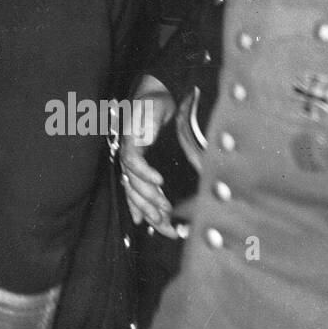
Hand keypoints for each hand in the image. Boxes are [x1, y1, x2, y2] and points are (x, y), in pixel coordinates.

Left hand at [121, 74, 179, 238]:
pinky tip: (159, 182)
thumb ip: (186, 175)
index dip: (157, 220)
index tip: (172, 233)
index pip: (145, 202)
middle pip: (136, 197)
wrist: (159, 95)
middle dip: (152, 215)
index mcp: (140, 172)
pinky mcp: (128, 139)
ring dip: (148, 197)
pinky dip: (145, 172)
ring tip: (164, 208)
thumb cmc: (168, 124)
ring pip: (132, 182)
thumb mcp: (182, 153)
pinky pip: (132, 161)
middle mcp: (131, 165)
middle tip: (168, 226)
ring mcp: (128, 152)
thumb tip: (199, 198)